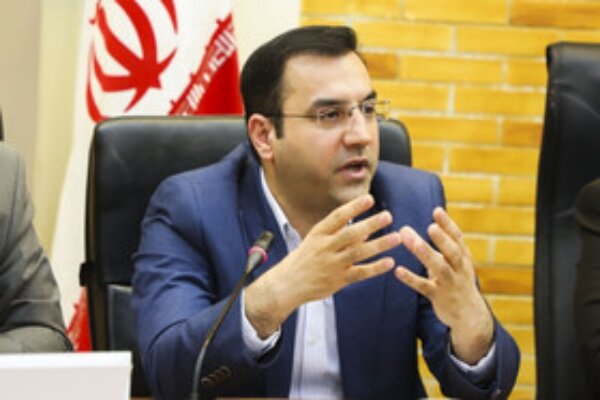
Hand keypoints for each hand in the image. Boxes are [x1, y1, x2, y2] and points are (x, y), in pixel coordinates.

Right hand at [245, 194, 400, 337]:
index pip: (338, 217)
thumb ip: (340, 235)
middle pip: (351, 233)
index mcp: (319, 234)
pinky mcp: (337, 280)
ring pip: (358, 252)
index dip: (354, 207)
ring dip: (379, 245)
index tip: (369, 199)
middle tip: (388, 216)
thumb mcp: (317, 242)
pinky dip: (375, 268)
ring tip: (396, 238)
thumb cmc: (304, 260)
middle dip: (370, 224)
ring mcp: (332, 264)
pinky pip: (359, 273)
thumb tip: (366, 230)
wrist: (287, 284)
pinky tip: (389, 262)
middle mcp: (325, 247)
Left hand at [394, 207, 493, 363]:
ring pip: (440, 268)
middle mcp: (459, 270)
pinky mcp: (438, 297)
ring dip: (426, 254)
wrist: (469, 314)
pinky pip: (424, 287)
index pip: (458, 239)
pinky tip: (398, 270)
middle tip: (430, 226)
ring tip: (413, 242)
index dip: (448, 225)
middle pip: (452, 252)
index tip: (437, 210)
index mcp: (463, 258)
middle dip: (442, 239)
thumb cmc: (457, 281)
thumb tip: (426, 225)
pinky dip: (411, 278)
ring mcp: (449, 284)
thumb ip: (443, 245)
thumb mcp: (456, 262)